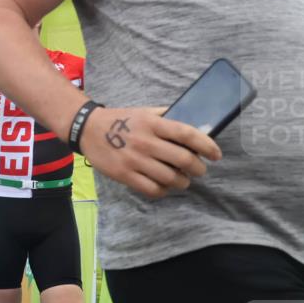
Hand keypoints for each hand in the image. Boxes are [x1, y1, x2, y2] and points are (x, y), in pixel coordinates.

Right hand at [78, 106, 221, 198]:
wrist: (87, 129)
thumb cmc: (119, 119)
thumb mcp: (144, 112)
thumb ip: (166, 116)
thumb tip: (194, 123)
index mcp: (153, 124)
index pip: (187, 135)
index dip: (207, 145)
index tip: (216, 155)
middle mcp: (145, 142)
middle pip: (183, 160)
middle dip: (198, 168)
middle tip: (199, 170)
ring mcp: (134, 160)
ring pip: (170, 178)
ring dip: (182, 182)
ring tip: (182, 180)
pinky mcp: (124, 174)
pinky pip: (151, 189)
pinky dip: (163, 190)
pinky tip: (163, 186)